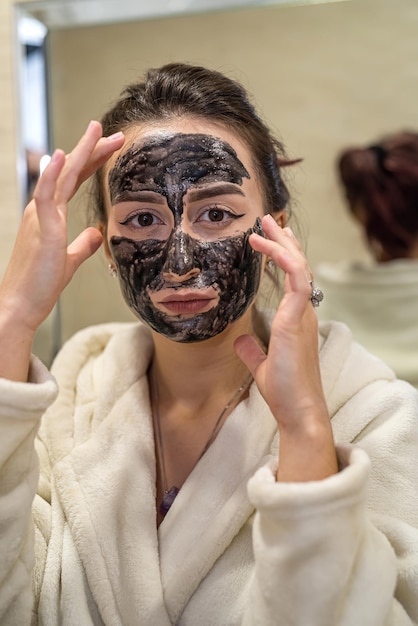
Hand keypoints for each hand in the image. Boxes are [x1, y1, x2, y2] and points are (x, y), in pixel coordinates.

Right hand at [0, 121, 124, 379]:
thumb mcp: (69, 261)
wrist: (20, 307)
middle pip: (70, 173)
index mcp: (49, 217)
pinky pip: (46, 197)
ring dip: (80, 152)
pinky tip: (61, 156)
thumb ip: (83, 245)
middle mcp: (42, 211)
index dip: (92, 163)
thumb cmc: (40, 285)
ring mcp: (40, 219)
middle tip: (115, 133)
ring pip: (61, 177)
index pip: (73, 181)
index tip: (111, 148)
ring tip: (96, 130)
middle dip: (93, 150)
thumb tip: (98, 233)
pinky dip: (52, 175)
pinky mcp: (41, 231)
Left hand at [235, 214, 337, 480]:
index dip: (283, 257)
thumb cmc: (284, 390)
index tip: (269, 240)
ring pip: (298, 267)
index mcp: (296, 319)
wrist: (297, 410)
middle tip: (269, 220)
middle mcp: (302, 312)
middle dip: (284, 241)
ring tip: (265, 223)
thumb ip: (252, 350)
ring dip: (282, 243)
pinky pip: (296, 280)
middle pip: (297, 267)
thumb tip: (240, 339)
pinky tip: (264, 248)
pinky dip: (281, 260)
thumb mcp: (262, 365)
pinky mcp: (297, 318)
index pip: (293, 279)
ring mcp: (302, 314)